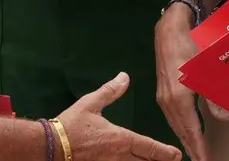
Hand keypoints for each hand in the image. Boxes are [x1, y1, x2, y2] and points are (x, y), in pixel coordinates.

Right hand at [56, 72, 181, 160]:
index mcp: (122, 139)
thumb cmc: (71, 125)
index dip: (166, 153)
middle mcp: (120, 157)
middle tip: (172, 160)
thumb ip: (110, 91)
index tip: (177, 154)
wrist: (50, 146)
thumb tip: (124, 76)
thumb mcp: (91, 103)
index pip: (151, 148)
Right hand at [155, 6, 209, 160]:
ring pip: (175, 124)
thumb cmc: (188, 47)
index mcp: (179, 98)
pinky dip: (180, 128)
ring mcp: (162, 97)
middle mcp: (167, 101)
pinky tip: (186, 131)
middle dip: (191, 147)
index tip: (204, 160)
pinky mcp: (162, 92)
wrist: (168, 32)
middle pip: (180, 130)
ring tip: (195, 151)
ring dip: (185, 139)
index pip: (191, 129)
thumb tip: (224, 118)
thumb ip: (214, 95)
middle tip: (202, 160)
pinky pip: (172, 117)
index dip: (198, 147)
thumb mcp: (206, 70)